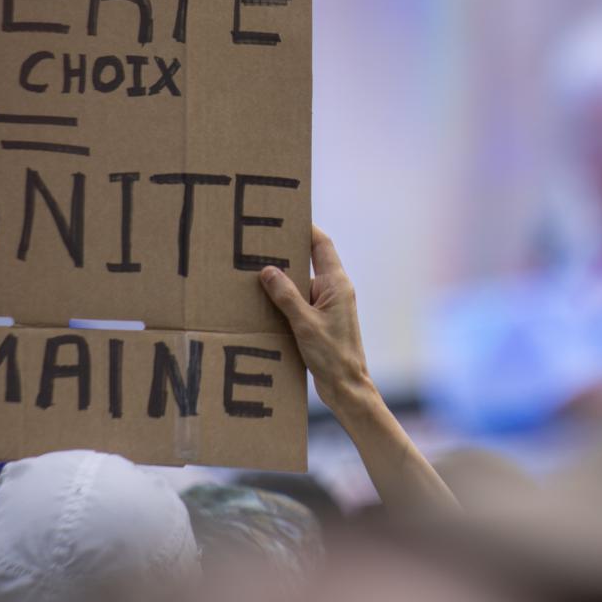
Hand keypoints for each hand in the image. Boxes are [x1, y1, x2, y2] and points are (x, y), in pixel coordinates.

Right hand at [259, 226, 372, 412]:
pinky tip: (263, 303)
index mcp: (337, 284)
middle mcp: (335, 290)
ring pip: (302, 283)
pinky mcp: (321, 320)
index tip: (287, 215)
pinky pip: (300, 301)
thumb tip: (268, 270)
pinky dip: (284, 300)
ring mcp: (329, 305)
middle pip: (309, 261)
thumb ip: (286, 295)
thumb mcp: (304, 323)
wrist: (346, 386)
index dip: (306, 228)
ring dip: (282, 281)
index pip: (322, 245)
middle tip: (260, 243)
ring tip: (254, 273)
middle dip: (286, 254)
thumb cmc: (332, 355)